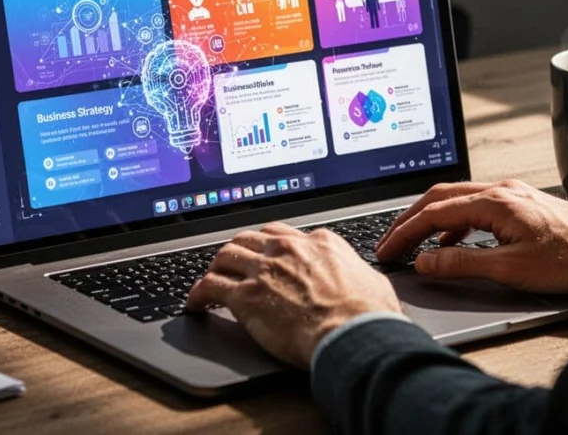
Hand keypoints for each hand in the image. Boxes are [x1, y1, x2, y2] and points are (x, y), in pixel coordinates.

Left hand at [186, 222, 400, 368]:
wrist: (354, 334)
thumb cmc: (368, 315)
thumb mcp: (371, 280)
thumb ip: (356, 273)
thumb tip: (364, 282)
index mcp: (319, 243)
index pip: (283, 233)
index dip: (270, 245)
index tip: (265, 254)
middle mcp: (288, 249)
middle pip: (250, 238)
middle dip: (239, 249)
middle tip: (233, 264)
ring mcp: (265, 270)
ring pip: (226, 255)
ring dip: (216, 266)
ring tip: (211, 279)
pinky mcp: (246, 296)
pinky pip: (210, 285)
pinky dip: (198, 292)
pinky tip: (195, 302)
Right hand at [376, 180, 567, 293]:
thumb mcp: (511, 268)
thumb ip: (463, 264)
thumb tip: (426, 261)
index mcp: (494, 202)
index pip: (434, 213)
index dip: (404, 232)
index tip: (387, 249)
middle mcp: (500, 190)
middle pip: (438, 198)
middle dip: (408, 220)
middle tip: (389, 242)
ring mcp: (510, 194)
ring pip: (456, 198)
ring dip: (430, 218)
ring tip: (412, 241)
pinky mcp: (519, 203)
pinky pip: (474, 205)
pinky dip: (453, 221)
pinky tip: (452, 241)